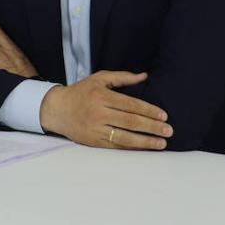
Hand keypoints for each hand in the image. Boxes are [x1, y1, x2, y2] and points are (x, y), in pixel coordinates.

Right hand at [39, 70, 172, 149]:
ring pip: (124, 137)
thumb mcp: (99, 79)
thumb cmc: (80, 92)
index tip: (164, 115)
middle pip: (130, 121)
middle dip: (152, 127)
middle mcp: (98, 113)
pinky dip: (132, 148)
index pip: (130, 104)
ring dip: (145, 141)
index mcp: (101, 96)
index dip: (148, 110)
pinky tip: (144, 148)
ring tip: (162, 143)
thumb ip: (122, 77)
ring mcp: (95, 129)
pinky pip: (116, 146)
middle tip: (169, 130)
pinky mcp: (93, 142)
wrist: (56, 109)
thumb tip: (144, 76)